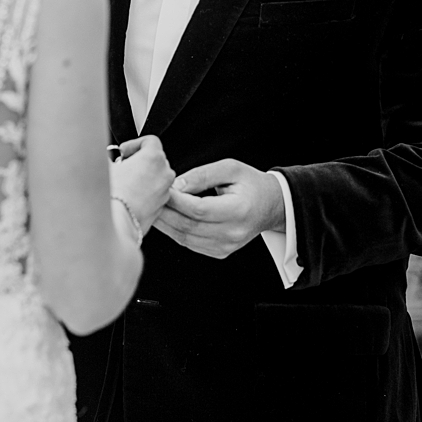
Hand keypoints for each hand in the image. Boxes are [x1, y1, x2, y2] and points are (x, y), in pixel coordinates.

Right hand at [109, 136, 174, 233]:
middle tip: (120, 168)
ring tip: (122, 184)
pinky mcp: (160, 209)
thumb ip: (108, 158)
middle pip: (154, 159)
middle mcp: (164, 174)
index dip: (134, 144)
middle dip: (137, 162)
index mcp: (153, 158)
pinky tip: (126, 198)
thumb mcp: (103, 167)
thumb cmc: (111, 196)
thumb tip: (106, 157)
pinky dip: (143, 193)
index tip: (122, 152)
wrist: (116, 225)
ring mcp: (164, 193)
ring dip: (141, 178)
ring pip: (155, 178)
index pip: (150, 141)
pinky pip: (153, 195)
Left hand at [154, 158, 283, 258]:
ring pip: (185, 238)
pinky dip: (174, 231)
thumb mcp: (230, 169)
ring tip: (154, 207)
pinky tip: (167, 218)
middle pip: (188, 226)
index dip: (176, 200)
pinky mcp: (219, 252)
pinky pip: (189, 243)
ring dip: (166, 223)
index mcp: (238, 210)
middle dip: (165, 212)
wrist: (270, 205)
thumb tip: (176, 184)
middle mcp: (233, 232)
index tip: (161, 188)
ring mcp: (226, 246)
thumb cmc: (251, 184)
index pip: (199, 209)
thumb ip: (202, 175)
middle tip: (151, 197)